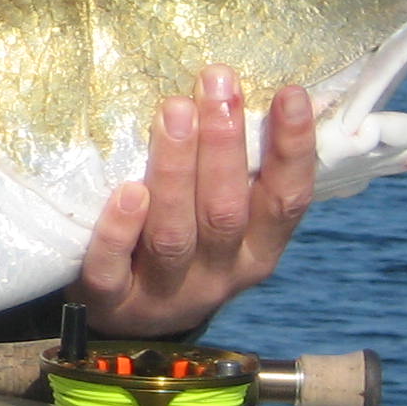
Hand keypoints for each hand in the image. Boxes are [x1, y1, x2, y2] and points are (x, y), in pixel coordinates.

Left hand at [72, 66, 315, 338]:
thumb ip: (242, 172)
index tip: (291, 93)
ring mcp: (165, 293)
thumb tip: (261, 92)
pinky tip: (127, 191)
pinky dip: (120, 230)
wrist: (129, 323)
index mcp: (256, 251)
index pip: (286, 200)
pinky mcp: (113, 303)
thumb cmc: (185, 245)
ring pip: (174, 235)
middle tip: (216, 81)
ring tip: (173, 110)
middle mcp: (219, 275)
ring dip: (175, 170)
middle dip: (224, 144)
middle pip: (226, 211)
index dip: (293, 150)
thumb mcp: (225, 219)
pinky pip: (113, 269)